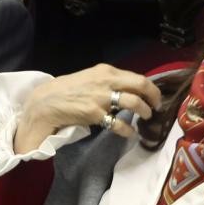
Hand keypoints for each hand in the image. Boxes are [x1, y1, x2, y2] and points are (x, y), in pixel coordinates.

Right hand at [13, 64, 161, 153]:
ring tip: (146, 118)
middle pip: (141, 85)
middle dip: (154, 97)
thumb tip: (130, 90)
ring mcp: (101, 97)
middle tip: (157, 107)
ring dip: (144, 112)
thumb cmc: (68, 90)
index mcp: (106, 71)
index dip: (150, 89)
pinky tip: (129, 133)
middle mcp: (106, 81)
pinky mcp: (95, 113)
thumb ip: (109, 82)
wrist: (46, 102)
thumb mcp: (91, 79)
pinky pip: (119, 123)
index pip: (137, 77)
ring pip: (134, 103)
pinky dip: (128, 130)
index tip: (154, 97)